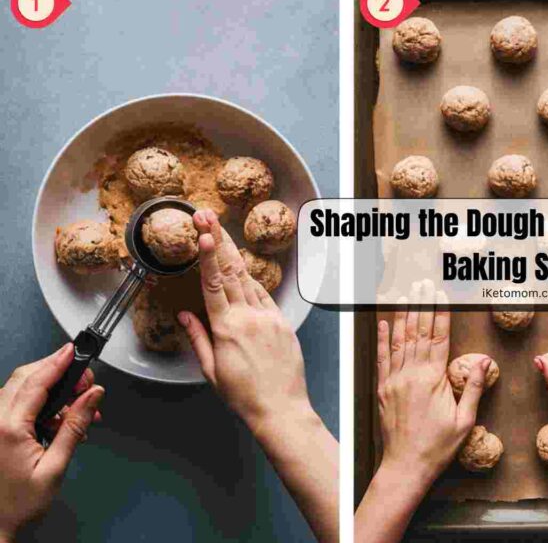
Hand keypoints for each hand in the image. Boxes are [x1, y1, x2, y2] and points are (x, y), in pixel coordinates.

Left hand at [0, 345, 103, 541]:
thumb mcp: (54, 467)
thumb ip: (74, 427)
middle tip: (84, 382)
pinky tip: (58, 417)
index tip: (74, 350)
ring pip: (18, 388)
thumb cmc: (18, 504)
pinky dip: (38, 401)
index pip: (37, 382)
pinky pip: (14, 403)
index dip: (58, 362)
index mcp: (8, 428)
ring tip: (76, 405)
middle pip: (24, 378)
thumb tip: (91, 396)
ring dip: (49, 387)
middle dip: (56, 371)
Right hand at [178, 210, 311, 432]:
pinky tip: (242, 270)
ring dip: (233, 254)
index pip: (214, 284)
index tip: (203, 234)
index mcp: (227, 328)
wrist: (281, 409)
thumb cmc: (244, 395)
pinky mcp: (283, 322)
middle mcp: (250, 317)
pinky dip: (251, 281)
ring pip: (248, 279)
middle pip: (231, 272)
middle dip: (218, 241)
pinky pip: (265, 295)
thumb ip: (198, 339)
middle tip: (208, 217)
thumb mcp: (211, 371)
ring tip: (220, 233)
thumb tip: (185, 315)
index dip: (207, 256)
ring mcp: (269, 317)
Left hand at [376, 280, 488, 482]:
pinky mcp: (383, 389)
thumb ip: (473, 387)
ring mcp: (394, 380)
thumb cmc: (438, 447)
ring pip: (400, 340)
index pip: (439, 338)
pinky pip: (383, 357)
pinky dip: (383, 338)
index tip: (442, 295)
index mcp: (433, 380)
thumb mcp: (465, 420)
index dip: (441, 314)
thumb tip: (483, 361)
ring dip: (405, 315)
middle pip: (419, 332)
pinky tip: (385, 322)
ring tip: (408, 294)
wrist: (406, 466)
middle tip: (425, 284)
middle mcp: (411, 375)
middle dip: (423, 306)